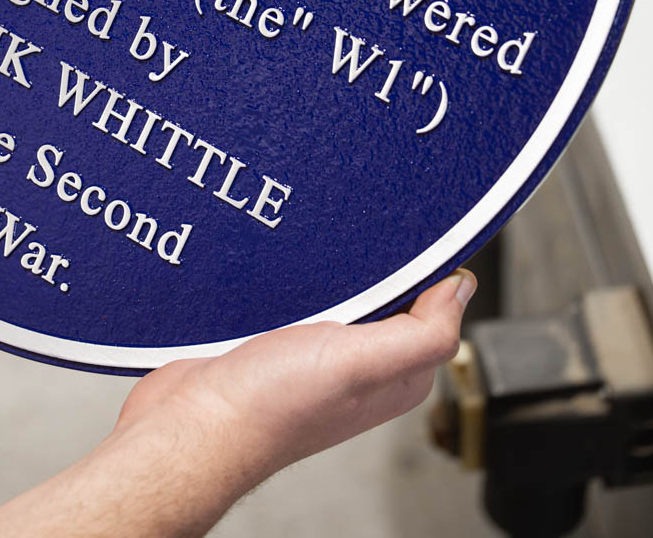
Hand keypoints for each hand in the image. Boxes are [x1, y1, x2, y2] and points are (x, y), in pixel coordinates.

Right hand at [117, 268, 475, 479]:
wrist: (191, 421)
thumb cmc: (270, 408)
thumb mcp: (360, 364)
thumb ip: (421, 333)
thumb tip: (461, 289)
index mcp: (398, 374)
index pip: (434, 303)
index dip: (427, 265)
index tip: (412, 234)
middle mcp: (362, 364)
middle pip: (390, 290)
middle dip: (380, 260)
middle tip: (359, 232)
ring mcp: (317, 350)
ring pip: (344, 286)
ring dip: (334, 263)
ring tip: (321, 244)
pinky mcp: (276, 336)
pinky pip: (302, 292)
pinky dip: (298, 273)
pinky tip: (286, 263)